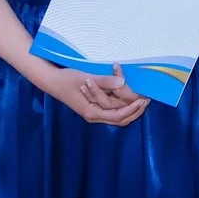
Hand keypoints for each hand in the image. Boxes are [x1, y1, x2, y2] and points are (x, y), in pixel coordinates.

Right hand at [31, 61, 149, 126]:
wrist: (51, 81)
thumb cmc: (67, 79)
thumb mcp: (85, 78)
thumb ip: (104, 81)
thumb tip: (122, 82)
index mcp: (92, 112)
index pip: (118, 115)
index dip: (133, 108)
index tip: (143, 99)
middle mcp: (94, 116)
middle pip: (120, 119)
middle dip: (135, 111)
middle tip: (147, 99)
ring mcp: (94, 113)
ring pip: (117, 116)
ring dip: (130, 109)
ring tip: (141, 98)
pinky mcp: (93, 107)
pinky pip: (112, 111)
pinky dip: (122, 106)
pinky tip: (129, 96)